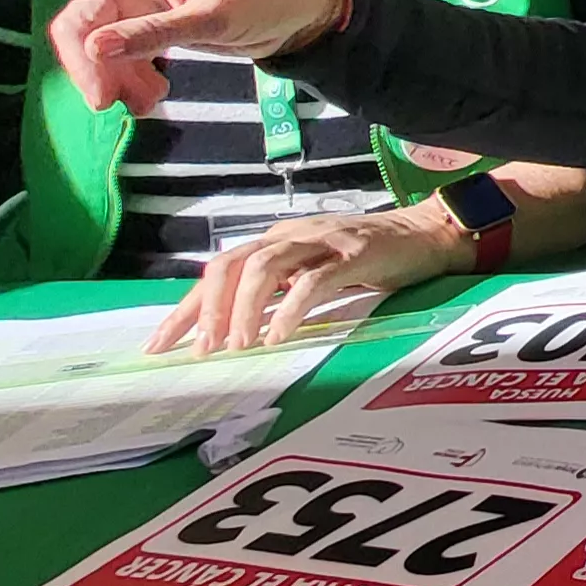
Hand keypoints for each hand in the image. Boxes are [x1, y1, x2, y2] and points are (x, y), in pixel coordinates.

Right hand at [0, 0, 340, 111]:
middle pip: (74, 20)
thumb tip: (98, 47)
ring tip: (145, 108)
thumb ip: (155, 33)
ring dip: (108, 79)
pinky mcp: (144, 27)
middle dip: (84, 65)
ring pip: (92, 45)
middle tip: (111, 108)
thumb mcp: (213, 20)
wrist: (297, 19)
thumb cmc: (264, 2)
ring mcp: (133, 2)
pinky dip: (124, 81)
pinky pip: (113, 57)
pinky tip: (150, 100)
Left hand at [153, 207, 457, 355]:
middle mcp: (289, 236)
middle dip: (207, 309)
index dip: (185, 308)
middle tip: (202, 350)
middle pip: (231, 265)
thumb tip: (231, 331)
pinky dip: (290, 309)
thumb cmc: (367, 259)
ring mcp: (321, 242)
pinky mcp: (354, 254)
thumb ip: (276, 293)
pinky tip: (279, 335)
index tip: (160, 346)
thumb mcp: (310, 274)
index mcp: (274, 242)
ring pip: (264, 268)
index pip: (216, 271)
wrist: (425, 235)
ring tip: (238, 345)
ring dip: (244, 309)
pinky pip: (313, 281)